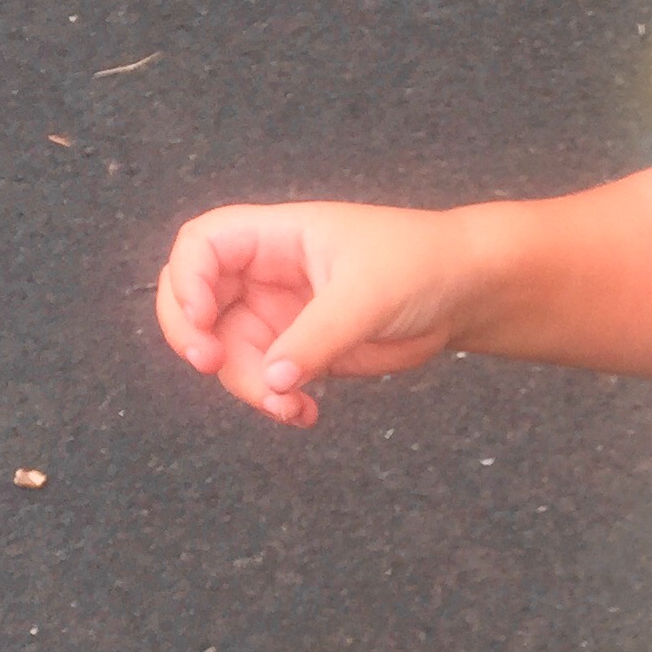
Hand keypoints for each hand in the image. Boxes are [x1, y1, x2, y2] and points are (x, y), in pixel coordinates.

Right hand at [155, 201, 474, 426]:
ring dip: (248, 386)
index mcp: (274, 238)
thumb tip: (273, 379)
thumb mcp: (368, 295)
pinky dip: (276, 402)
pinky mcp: (302, 353)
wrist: (465, 293)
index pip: (201, 245)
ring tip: (291, 406)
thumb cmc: (421, 265)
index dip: (186, 279)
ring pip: (229, 354)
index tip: (201, 316)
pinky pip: (267, 382)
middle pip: (198, 305)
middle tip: (214, 367)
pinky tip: (303, 413)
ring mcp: (280, 316)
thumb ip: (318, 336)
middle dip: (195, 339)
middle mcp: (266, 275)